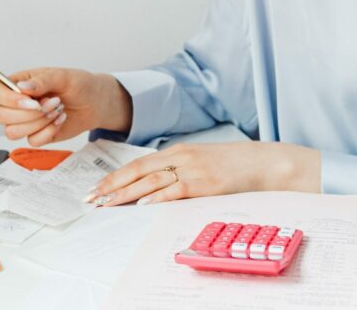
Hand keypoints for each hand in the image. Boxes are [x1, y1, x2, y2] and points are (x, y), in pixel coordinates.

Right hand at [0, 67, 132, 146]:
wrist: (95, 103)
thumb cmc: (79, 84)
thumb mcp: (62, 76)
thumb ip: (42, 81)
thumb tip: (22, 88)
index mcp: (19, 84)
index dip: (6, 99)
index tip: (30, 101)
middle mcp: (18, 103)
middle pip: (1, 116)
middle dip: (29, 113)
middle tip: (52, 102)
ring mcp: (25, 121)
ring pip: (12, 132)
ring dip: (38, 123)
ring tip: (57, 110)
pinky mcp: (36, 135)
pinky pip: (31, 141)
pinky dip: (48, 132)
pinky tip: (59, 121)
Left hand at [85, 142, 320, 205]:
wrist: (265, 162)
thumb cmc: (233, 165)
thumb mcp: (201, 161)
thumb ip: (178, 169)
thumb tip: (154, 186)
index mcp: (178, 151)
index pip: (138, 164)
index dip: (115, 177)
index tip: (97, 189)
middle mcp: (181, 157)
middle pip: (138, 172)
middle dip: (112, 186)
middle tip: (92, 199)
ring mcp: (193, 169)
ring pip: (151, 181)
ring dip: (126, 194)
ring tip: (107, 204)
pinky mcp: (206, 183)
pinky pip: (176, 190)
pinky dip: (158, 198)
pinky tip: (142, 205)